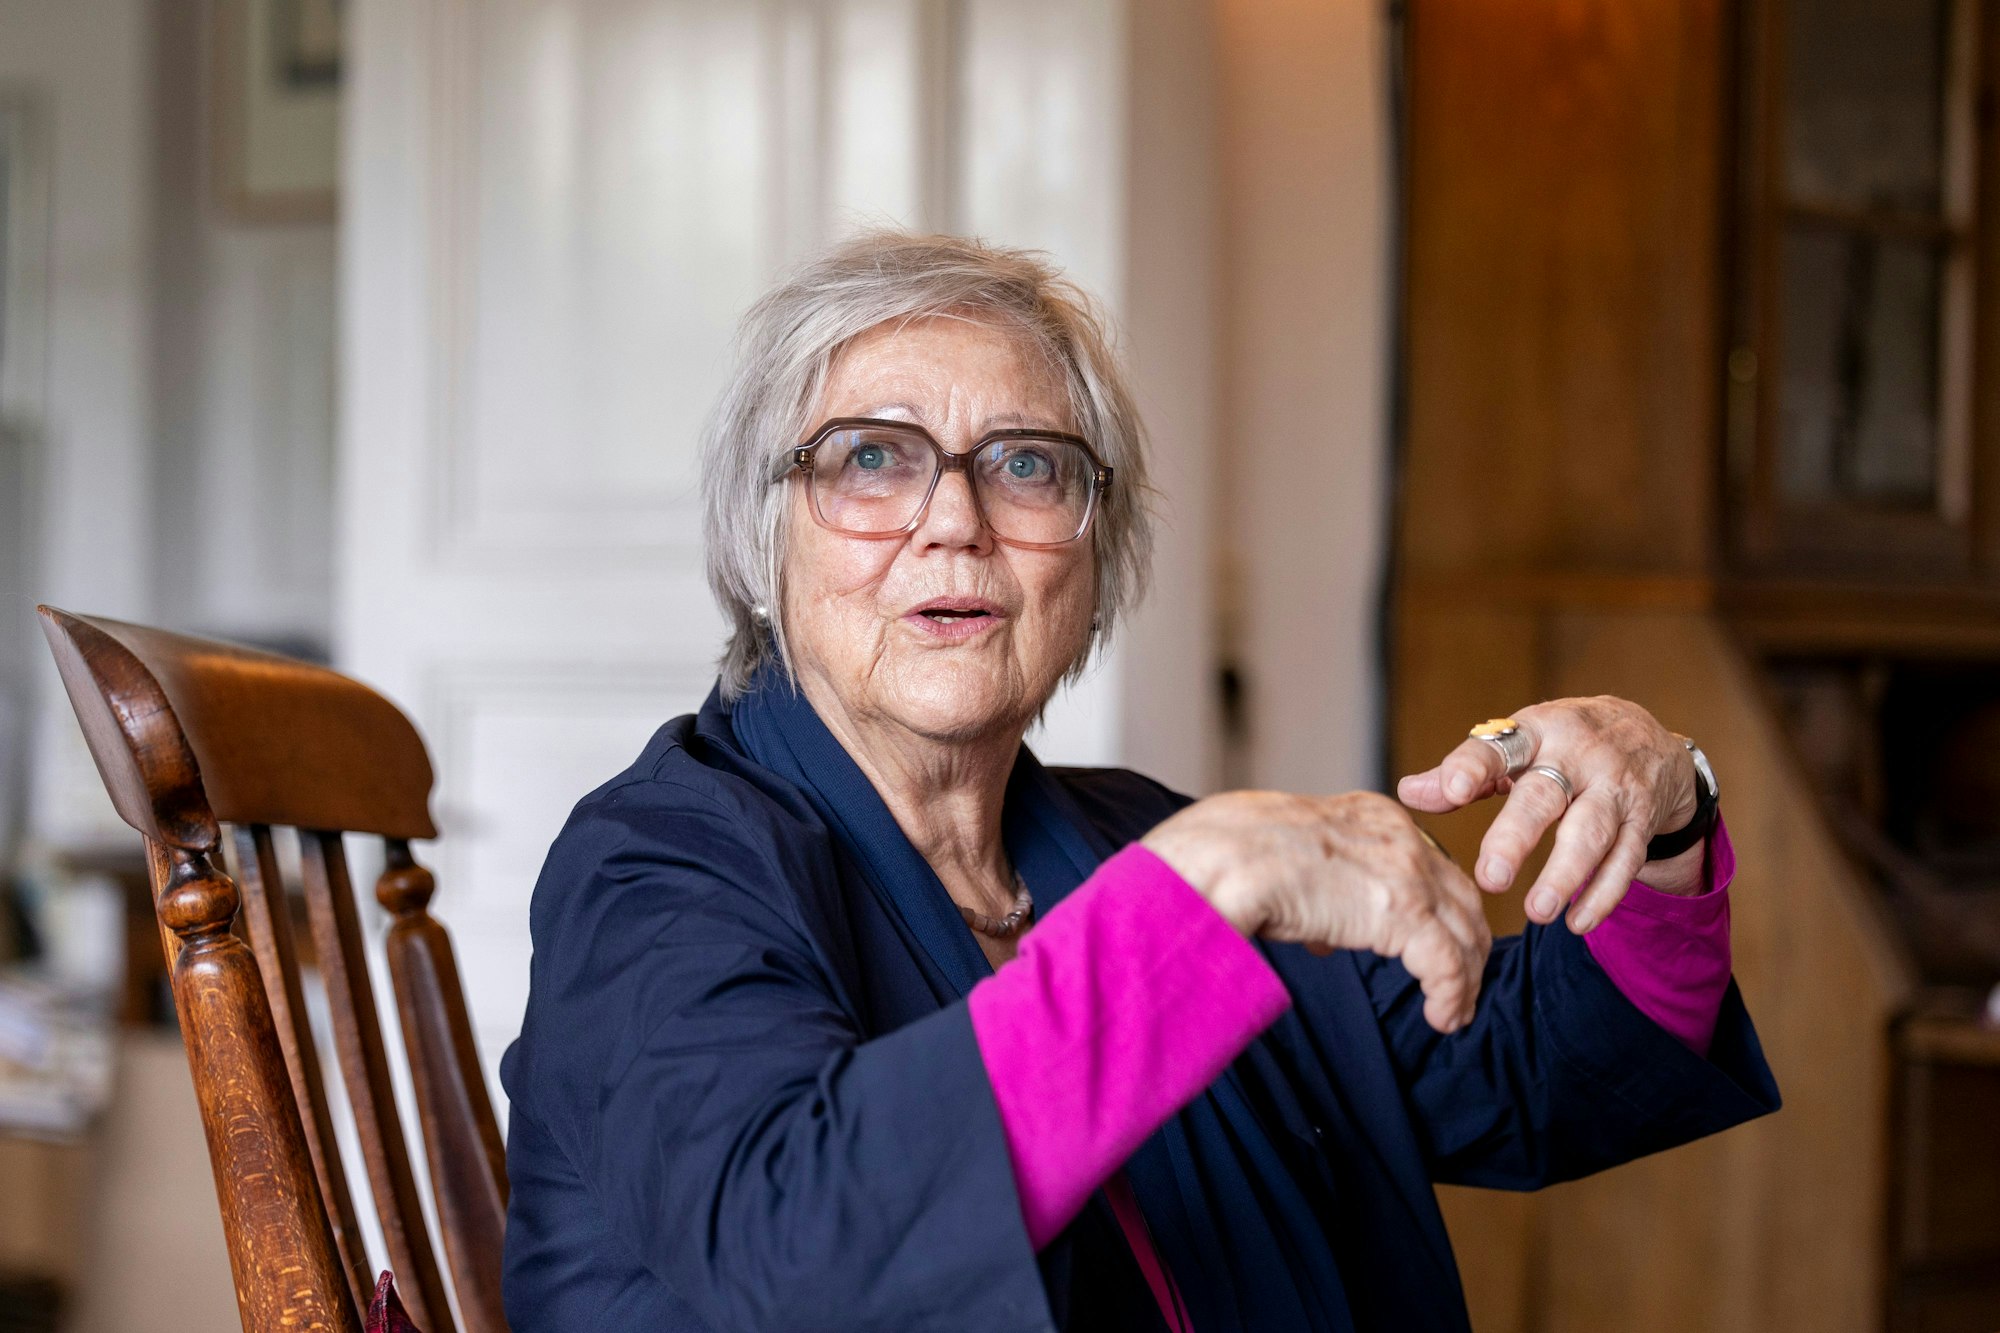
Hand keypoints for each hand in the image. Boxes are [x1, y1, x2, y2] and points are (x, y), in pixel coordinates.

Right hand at [1143, 791, 1490, 1032]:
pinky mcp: (1403, 911)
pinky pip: (1447, 964)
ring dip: (1464, 978)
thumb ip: (1321, 891)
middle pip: (1460, 896)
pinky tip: (1442, 1019)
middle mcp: (1401, 835)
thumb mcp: (1293, 860)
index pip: (1431, 864)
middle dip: (1466, 943)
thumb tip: (1326, 933)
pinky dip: (1450, 996)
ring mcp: (1407, 872)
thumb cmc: (1236, 856)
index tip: (1439, 942)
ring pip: (1464, 932)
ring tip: (1453, 1012)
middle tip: (1460, 984)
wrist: (1224, 857)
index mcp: (1373, 815)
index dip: (1441, 908)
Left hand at [1395, 696, 1704, 934]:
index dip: (1474, 768)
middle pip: (1545, 796)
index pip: (1499, 747)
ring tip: (1537, 912)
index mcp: (1536, 732)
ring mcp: (1614, 787)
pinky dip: (1603, 894)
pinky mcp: (1642, 819)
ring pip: (1591, 832)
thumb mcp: (1518, 745)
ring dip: (1565, 875)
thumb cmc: (1563, 746)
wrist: (1649, 737)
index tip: (1452, 792)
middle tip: (1490, 879)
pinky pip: (1626, 860)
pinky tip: (1577, 923)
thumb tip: (1407, 793)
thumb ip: (1467, 772)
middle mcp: (1577, 755)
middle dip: (1517, 837)